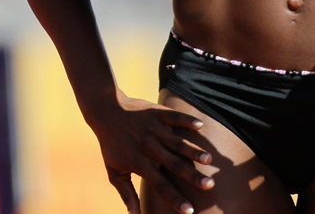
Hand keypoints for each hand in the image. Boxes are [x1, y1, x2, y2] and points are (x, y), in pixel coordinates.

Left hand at [85, 89, 214, 213]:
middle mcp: (147, 146)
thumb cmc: (110, 144)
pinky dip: (187, 120)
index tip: (190, 211)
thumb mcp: (114, 170)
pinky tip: (201, 126)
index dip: (175, 199)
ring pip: (176, 142)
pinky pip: (174, 117)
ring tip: (209, 160)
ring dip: (193, 150)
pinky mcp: (156, 112)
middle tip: (210, 185)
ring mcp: (152, 129)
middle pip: (173, 164)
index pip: (160, 185)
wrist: (104, 110)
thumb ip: (126, 194)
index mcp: (139, 162)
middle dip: (192, 176)